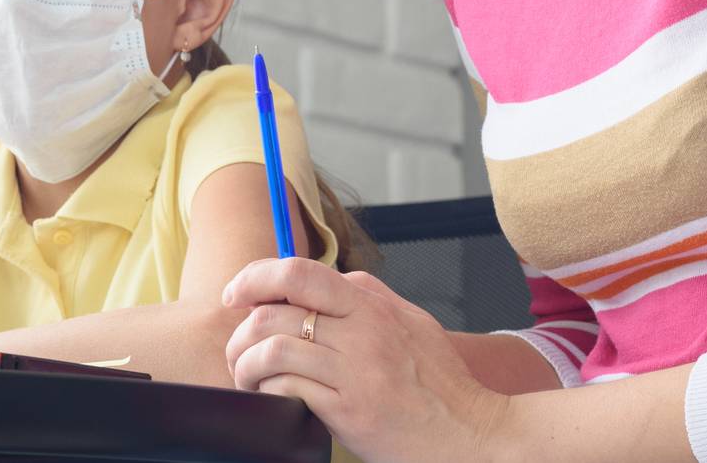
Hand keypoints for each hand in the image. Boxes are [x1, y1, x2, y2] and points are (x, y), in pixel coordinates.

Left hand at [223, 258, 509, 462]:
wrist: (471, 434)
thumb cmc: (442, 384)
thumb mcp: (412, 322)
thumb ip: (370, 297)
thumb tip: (329, 278)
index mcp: (371, 304)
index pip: (298, 272)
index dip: (255, 278)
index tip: (235, 294)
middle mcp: (362, 331)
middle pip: (274, 310)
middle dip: (240, 330)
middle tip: (236, 349)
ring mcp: (355, 371)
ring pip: (272, 350)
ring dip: (245, 364)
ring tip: (247, 377)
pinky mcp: (349, 411)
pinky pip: (287, 389)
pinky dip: (267, 391)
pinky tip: (271, 397)